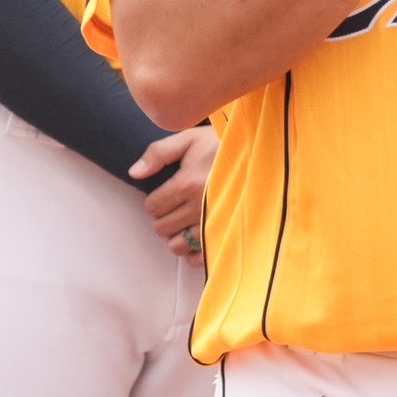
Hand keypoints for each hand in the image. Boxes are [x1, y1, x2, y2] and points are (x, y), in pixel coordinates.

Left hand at [132, 126, 217, 258]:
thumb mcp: (190, 138)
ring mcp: (213, 225)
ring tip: (186, 222)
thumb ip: (159, 153)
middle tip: (176, 207)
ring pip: (177, 246)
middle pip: (162, 228)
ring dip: (177, 236)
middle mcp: (198, 208)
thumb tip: (134, 173)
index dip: (155, 201)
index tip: (165, 195)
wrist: (262, 155)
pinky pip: (198, 258)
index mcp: (187, 183)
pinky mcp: (226, 236)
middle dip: (164, 218)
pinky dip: (193, 251)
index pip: (153, 206)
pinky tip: (198, 236)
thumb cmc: (223, 146)